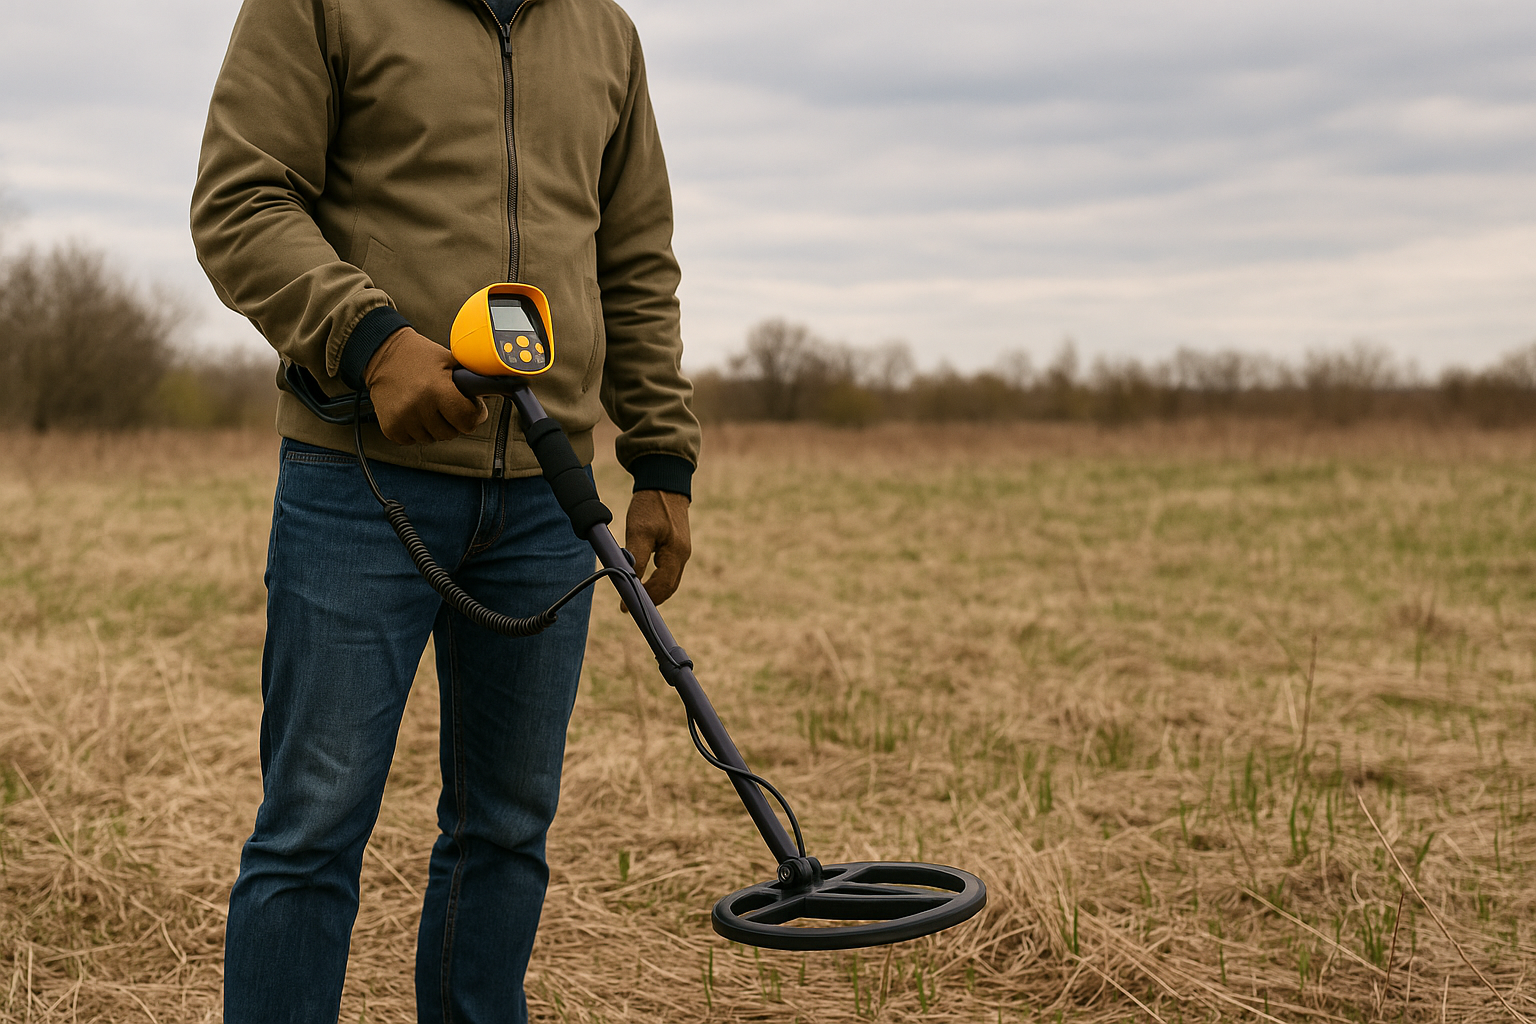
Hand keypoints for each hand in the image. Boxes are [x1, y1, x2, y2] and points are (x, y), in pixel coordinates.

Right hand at [363, 327, 486, 444]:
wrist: (382, 353)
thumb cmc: (420, 355)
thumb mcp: (450, 360)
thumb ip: (472, 378)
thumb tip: (497, 392)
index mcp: (437, 388)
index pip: (467, 420)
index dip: (474, 415)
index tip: (471, 408)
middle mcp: (418, 405)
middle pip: (451, 433)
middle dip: (454, 421)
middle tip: (447, 405)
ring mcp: (402, 418)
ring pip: (432, 439)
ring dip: (434, 427)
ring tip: (429, 406)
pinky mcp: (389, 426)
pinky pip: (412, 441)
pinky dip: (416, 431)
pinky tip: (414, 412)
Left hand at [624, 489, 690, 606]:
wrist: (665, 483)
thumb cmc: (652, 505)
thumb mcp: (639, 530)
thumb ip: (636, 556)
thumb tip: (630, 579)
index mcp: (676, 553)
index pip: (663, 586)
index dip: (646, 599)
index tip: (627, 607)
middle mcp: (682, 555)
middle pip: (669, 588)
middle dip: (650, 599)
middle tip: (629, 605)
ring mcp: (681, 551)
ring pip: (669, 580)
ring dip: (653, 591)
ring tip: (634, 596)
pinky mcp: (676, 547)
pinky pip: (667, 571)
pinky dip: (655, 580)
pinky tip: (642, 580)